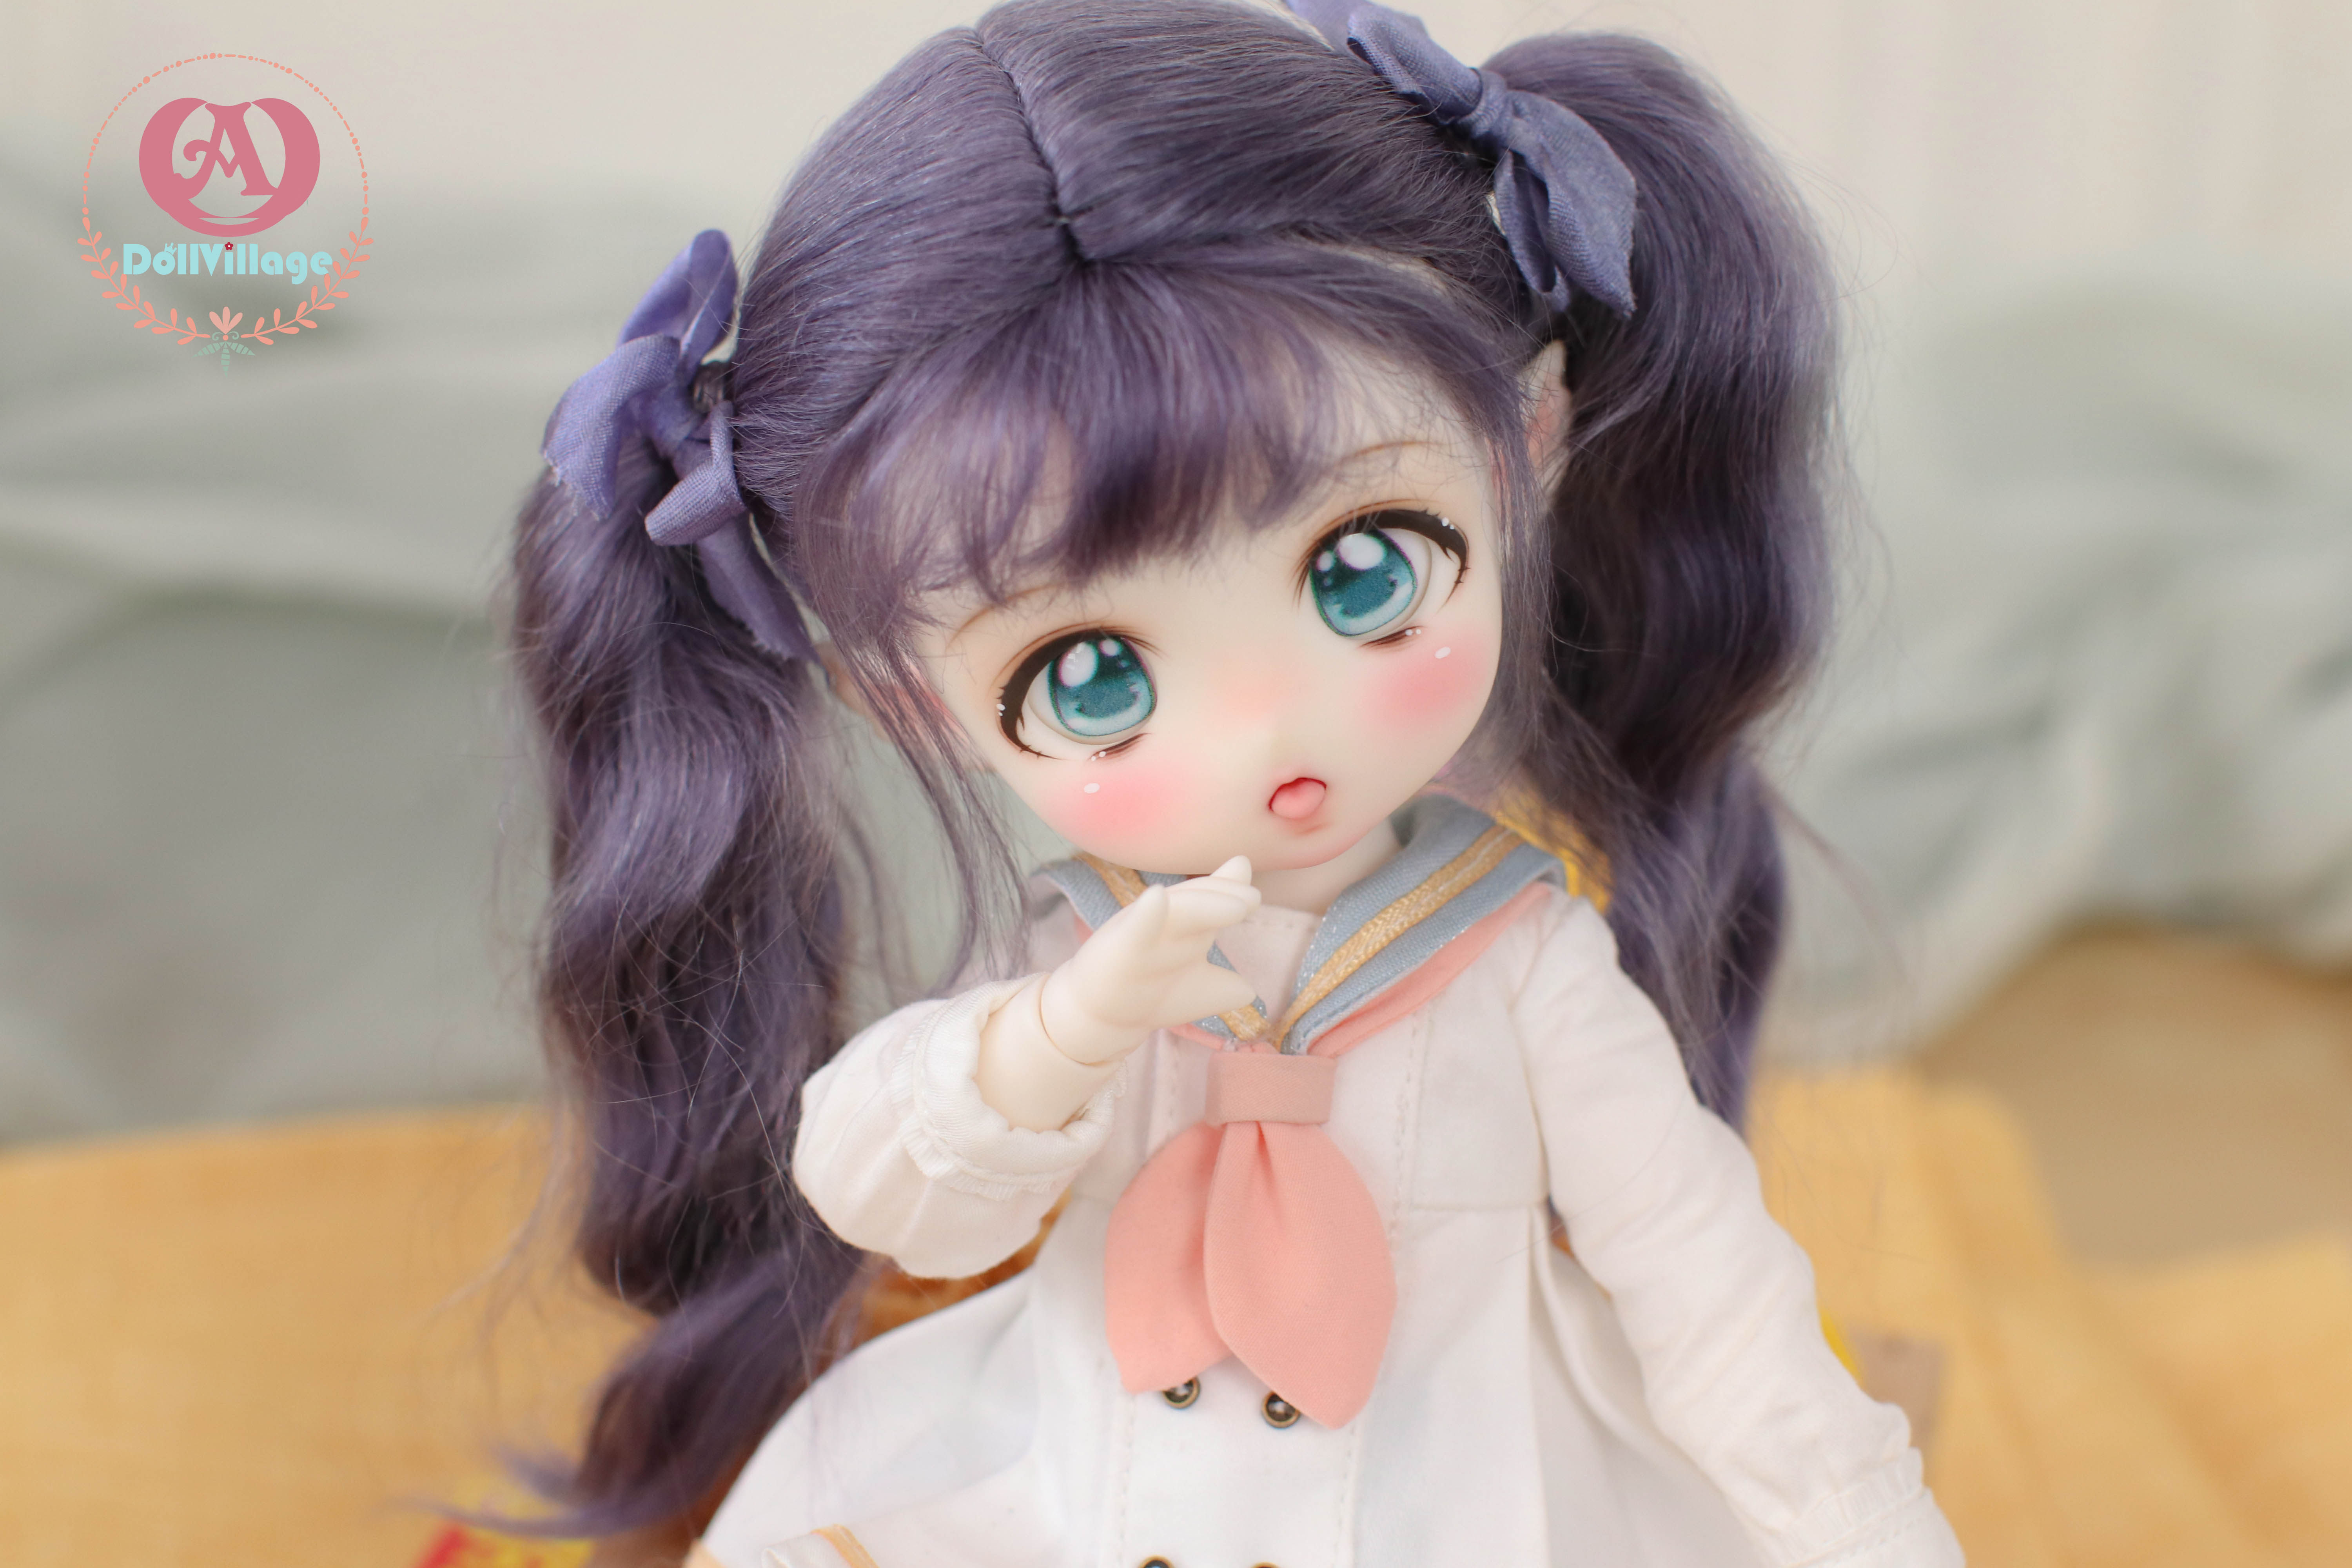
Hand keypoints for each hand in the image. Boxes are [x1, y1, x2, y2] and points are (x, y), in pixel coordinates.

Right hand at [1038, 856, 1260, 1064]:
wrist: (1099, 1017)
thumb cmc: (1151, 996)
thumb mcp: (1193, 989)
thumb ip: (1225, 985)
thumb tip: (1250, 989)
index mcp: (1186, 928)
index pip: (1211, 901)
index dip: (1232, 894)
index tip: (1253, 897)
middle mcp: (1166, 925)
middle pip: (1196, 902)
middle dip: (1223, 896)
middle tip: (1251, 899)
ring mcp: (1143, 934)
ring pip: (1175, 913)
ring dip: (1202, 904)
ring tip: (1234, 906)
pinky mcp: (1119, 949)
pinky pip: (1134, 929)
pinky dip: (1146, 914)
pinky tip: (1157, 898)